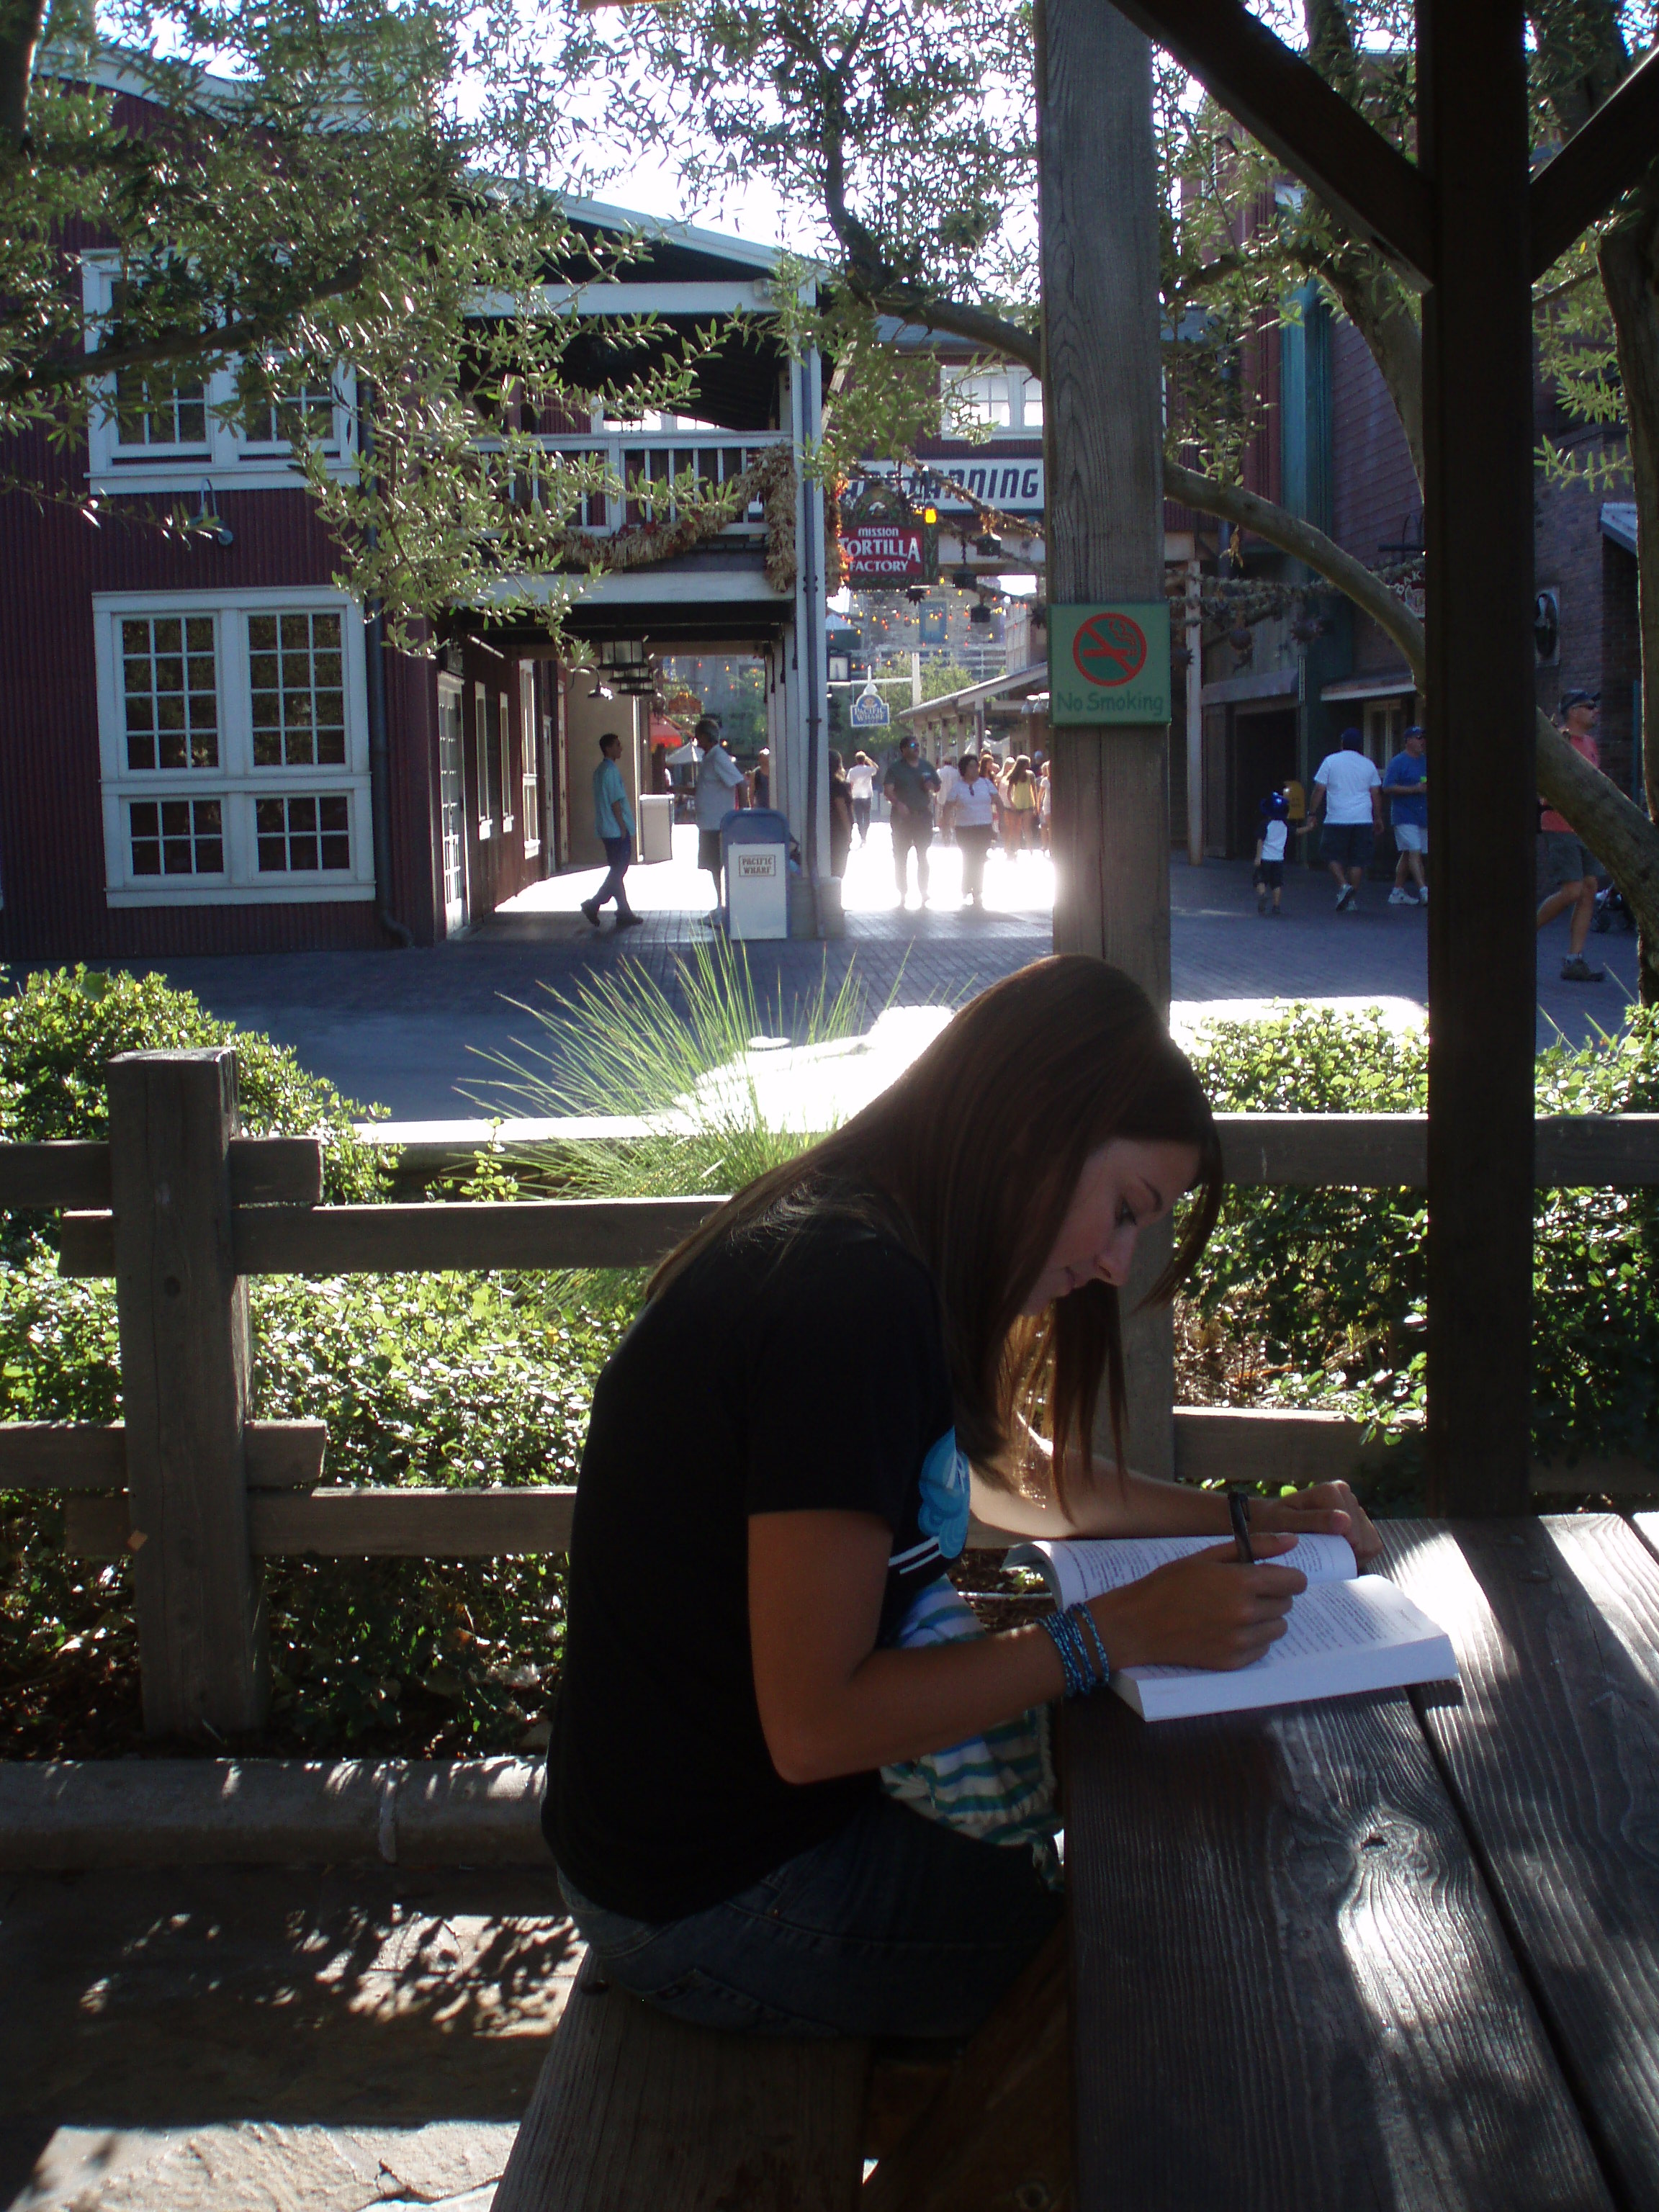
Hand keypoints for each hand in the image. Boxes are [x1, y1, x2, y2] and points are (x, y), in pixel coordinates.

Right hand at [1087, 1537, 1305, 1671]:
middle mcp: (1247, 1614)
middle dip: (1273, 1595)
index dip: (1288, 1577)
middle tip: (1244, 1592)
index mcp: (1242, 1582)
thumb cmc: (1170, 1583)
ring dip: (1266, 1618)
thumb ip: (1255, 1546)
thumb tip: (1293, 1540)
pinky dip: (1253, 1638)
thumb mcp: (1208, 1556)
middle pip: (1287, 1604)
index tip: (1273, 1576)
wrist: (1139, 1623)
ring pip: (1278, 1628)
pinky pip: (1263, 1648)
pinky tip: (1228, 1629)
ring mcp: (1241, 1641)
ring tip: (1236, 1611)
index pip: (1295, 1582)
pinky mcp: (1234, 1662)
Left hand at [1254, 1481, 1380, 1564]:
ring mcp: (1357, 1509)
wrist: (1271, 1523)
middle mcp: (1348, 1495)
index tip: (1316, 1551)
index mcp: (1332, 1490)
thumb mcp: (1285, 1522)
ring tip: (1326, 1553)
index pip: (1350, 1529)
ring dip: (1350, 1555)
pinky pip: (1372, 1546)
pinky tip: (1338, 1553)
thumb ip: (1313, 1520)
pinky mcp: (1363, 1523)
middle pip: (1361, 1538)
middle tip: (1318, 1553)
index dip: (1336, 1547)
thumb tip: (1345, 1521)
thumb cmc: (1275, 1523)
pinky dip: (1358, 1556)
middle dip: (1342, 1552)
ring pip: (1369, 1544)